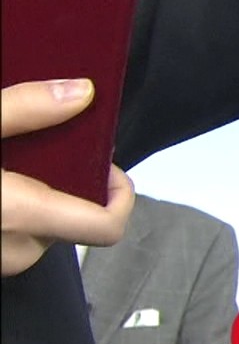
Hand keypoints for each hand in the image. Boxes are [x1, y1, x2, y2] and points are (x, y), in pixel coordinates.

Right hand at [2, 80, 134, 276]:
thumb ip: (25, 109)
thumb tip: (82, 93)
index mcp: (20, 217)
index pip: (108, 228)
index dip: (122, 197)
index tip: (109, 167)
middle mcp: (15, 250)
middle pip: (76, 219)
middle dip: (74, 185)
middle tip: (53, 147)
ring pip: (45, 227)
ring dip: (43, 195)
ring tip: (17, 157)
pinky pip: (18, 233)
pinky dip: (18, 208)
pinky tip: (1, 176)